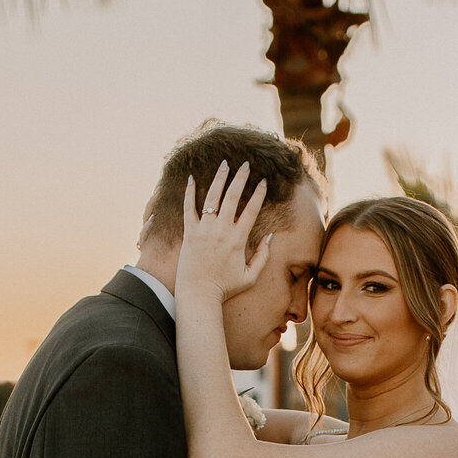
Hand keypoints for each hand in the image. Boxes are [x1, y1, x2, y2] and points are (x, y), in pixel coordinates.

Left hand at [178, 161, 272, 304]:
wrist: (198, 294)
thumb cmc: (225, 288)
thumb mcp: (250, 277)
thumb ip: (263, 256)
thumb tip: (269, 236)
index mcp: (238, 239)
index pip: (251, 210)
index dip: (259, 194)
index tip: (263, 181)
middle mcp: (221, 230)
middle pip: (233, 197)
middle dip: (241, 178)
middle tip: (246, 164)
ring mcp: (204, 230)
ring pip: (212, 197)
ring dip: (219, 178)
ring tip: (224, 164)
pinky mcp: (189, 232)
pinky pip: (188, 207)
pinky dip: (189, 192)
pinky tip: (190, 178)